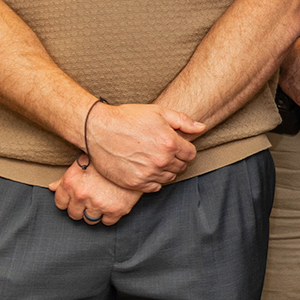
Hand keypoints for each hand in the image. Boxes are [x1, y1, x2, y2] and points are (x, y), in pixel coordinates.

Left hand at [50, 159, 143, 225]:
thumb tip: (51, 187)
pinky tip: (114, 203)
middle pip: (74, 214)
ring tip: (103, 200)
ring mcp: (98, 204)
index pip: (60, 203)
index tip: (77, 197)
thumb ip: (65, 178)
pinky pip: (107, 222)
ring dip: (95, 213)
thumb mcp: (82, 163)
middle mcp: (81, 195)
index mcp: (70, 182)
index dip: (68, 201)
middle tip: (92, 198)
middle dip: (81, 208)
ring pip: (89, 220)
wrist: (134, 159)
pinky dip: (110, 215)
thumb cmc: (106, 160)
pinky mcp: (115, 210)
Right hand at [86, 102, 202, 192]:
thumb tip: (201, 128)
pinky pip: (154, 187)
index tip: (177, 146)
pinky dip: (154, 180)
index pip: (191, 154)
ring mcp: (148, 173)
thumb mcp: (158, 112)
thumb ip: (183, 121)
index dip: (185, 149)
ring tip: (154, 159)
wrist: (97, 129)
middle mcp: (161, 160)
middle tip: (164, 152)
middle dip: (176, 159)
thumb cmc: (127, 118)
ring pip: (169, 178)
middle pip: (181, 166)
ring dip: (166, 170)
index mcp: (170, 143)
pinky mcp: (134, 183)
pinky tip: (147, 169)